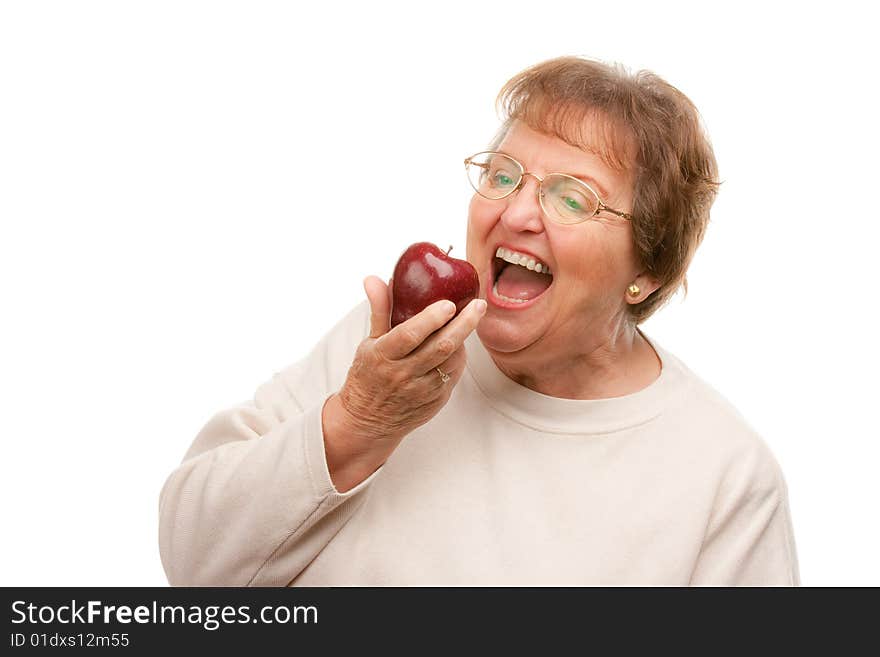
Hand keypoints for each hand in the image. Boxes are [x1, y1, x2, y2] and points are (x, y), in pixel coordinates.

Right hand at [336, 275, 486, 444]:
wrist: (369, 421)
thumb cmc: (369, 374)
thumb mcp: (369, 342)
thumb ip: (379, 310)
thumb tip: (374, 278)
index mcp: (383, 356)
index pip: (409, 335)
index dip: (431, 318)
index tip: (449, 303)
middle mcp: (403, 374)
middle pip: (440, 347)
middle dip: (464, 324)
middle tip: (479, 305)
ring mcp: (421, 390)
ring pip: (452, 361)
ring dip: (464, 339)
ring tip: (470, 319)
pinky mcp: (435, 400)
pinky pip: (454, 374)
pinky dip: (460, 356)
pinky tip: (460, 343)